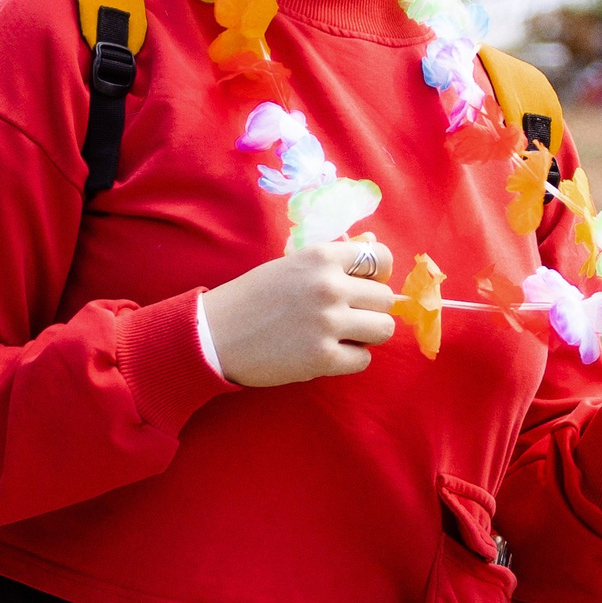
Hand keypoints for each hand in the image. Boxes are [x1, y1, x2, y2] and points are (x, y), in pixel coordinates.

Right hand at [201, 239, 395, 387]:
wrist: (215, 334)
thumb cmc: (254, 296)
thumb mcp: (293, 264)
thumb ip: (334, 255)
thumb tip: (372, 242)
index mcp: (322, 256)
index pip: (382, 258)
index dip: (379, 275)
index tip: (365, 285)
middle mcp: (329, 286)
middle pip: (386, 299)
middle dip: (370, 309)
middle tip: (345, 316)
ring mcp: (327, 323)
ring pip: (383, 329)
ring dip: (366, 335)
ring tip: (341, 335)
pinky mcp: (322, 358)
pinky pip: (363, 360)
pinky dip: (350, 359)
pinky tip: (327, 353)